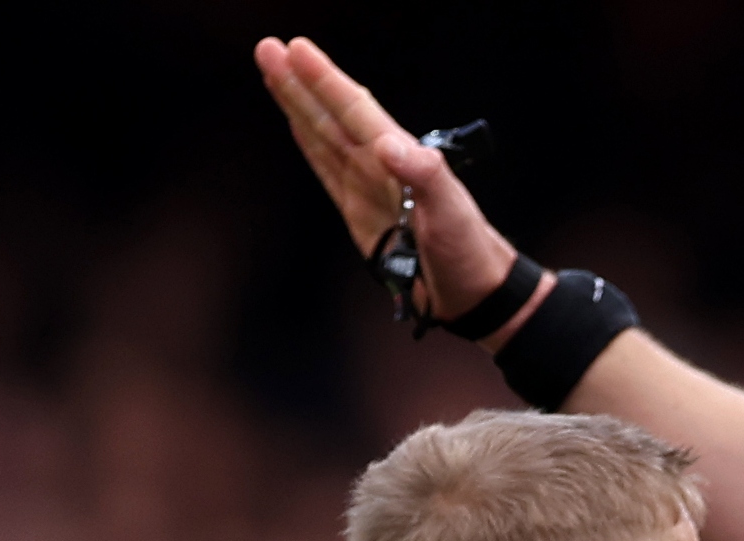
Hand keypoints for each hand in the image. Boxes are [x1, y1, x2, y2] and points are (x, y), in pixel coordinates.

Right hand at [253, 36, 528, 331]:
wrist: (474, 290)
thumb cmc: (468, 249)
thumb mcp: (451, 214)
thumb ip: (423, 176)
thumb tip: (385, 145)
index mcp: (401, 158)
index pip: (355, 110)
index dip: (326, 81)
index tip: (297, 50)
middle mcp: (380, 165)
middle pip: (331, 115)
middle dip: (299, 83)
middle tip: (268, 49)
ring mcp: (368, 185)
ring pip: (323, 135)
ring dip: (297, 105)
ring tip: (273, 72)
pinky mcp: (358, 210)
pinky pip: (327, 169)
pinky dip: (310, 145)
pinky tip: (297, 125)